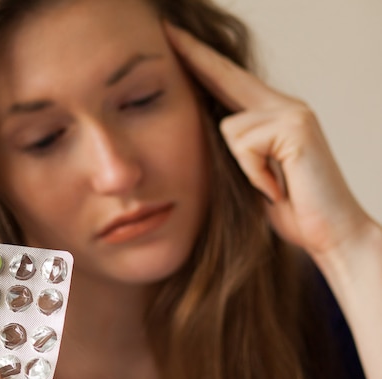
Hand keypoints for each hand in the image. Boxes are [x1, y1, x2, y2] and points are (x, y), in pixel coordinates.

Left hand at [164, 23, 369, 259]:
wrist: (330, 232)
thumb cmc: (292, 209)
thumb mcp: (253, 177)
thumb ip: (236, 153)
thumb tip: (209, 135)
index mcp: (271, 117)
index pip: (228, 84)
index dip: (202, 63)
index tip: (176, 40)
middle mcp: (283, 106)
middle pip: (227, 76)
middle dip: (195, 54)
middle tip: (168, 27)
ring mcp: (291, 113)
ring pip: (228, 128)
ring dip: (242, 169)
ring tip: (270, 186)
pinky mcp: (295, 126)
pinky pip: (244, 146)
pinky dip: (253, 174)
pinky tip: (276, 187)